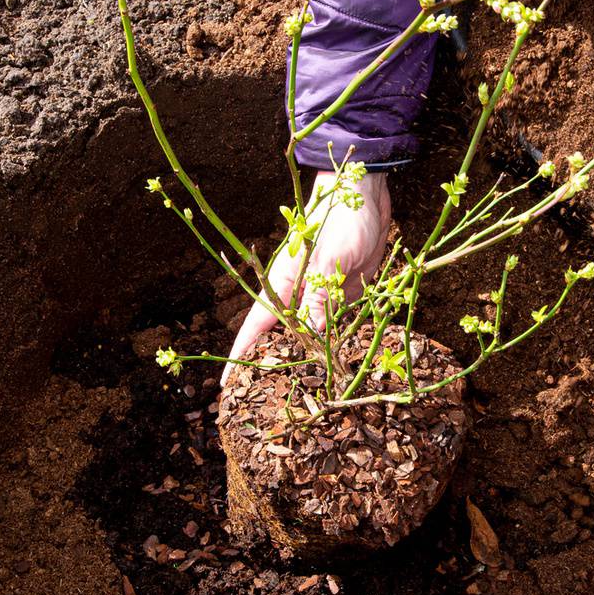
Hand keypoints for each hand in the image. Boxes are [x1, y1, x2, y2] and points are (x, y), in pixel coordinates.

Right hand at [225, 169, 391, 383]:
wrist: (366, 193)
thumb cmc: (342, 218)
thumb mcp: (331, 258)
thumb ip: (320, 295)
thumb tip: (308, 334)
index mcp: (285, 282)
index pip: (256, 326)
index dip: (242, 354)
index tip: (227, 384)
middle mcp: (298, 291)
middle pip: (280, 334)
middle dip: (271, 363)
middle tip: (263, 401)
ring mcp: (321, 292)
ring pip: (308, 332)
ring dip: (306, 356)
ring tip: (300, 392)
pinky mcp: (343, 290)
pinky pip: (335, 322)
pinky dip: (333, 340)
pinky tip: (336, 362)